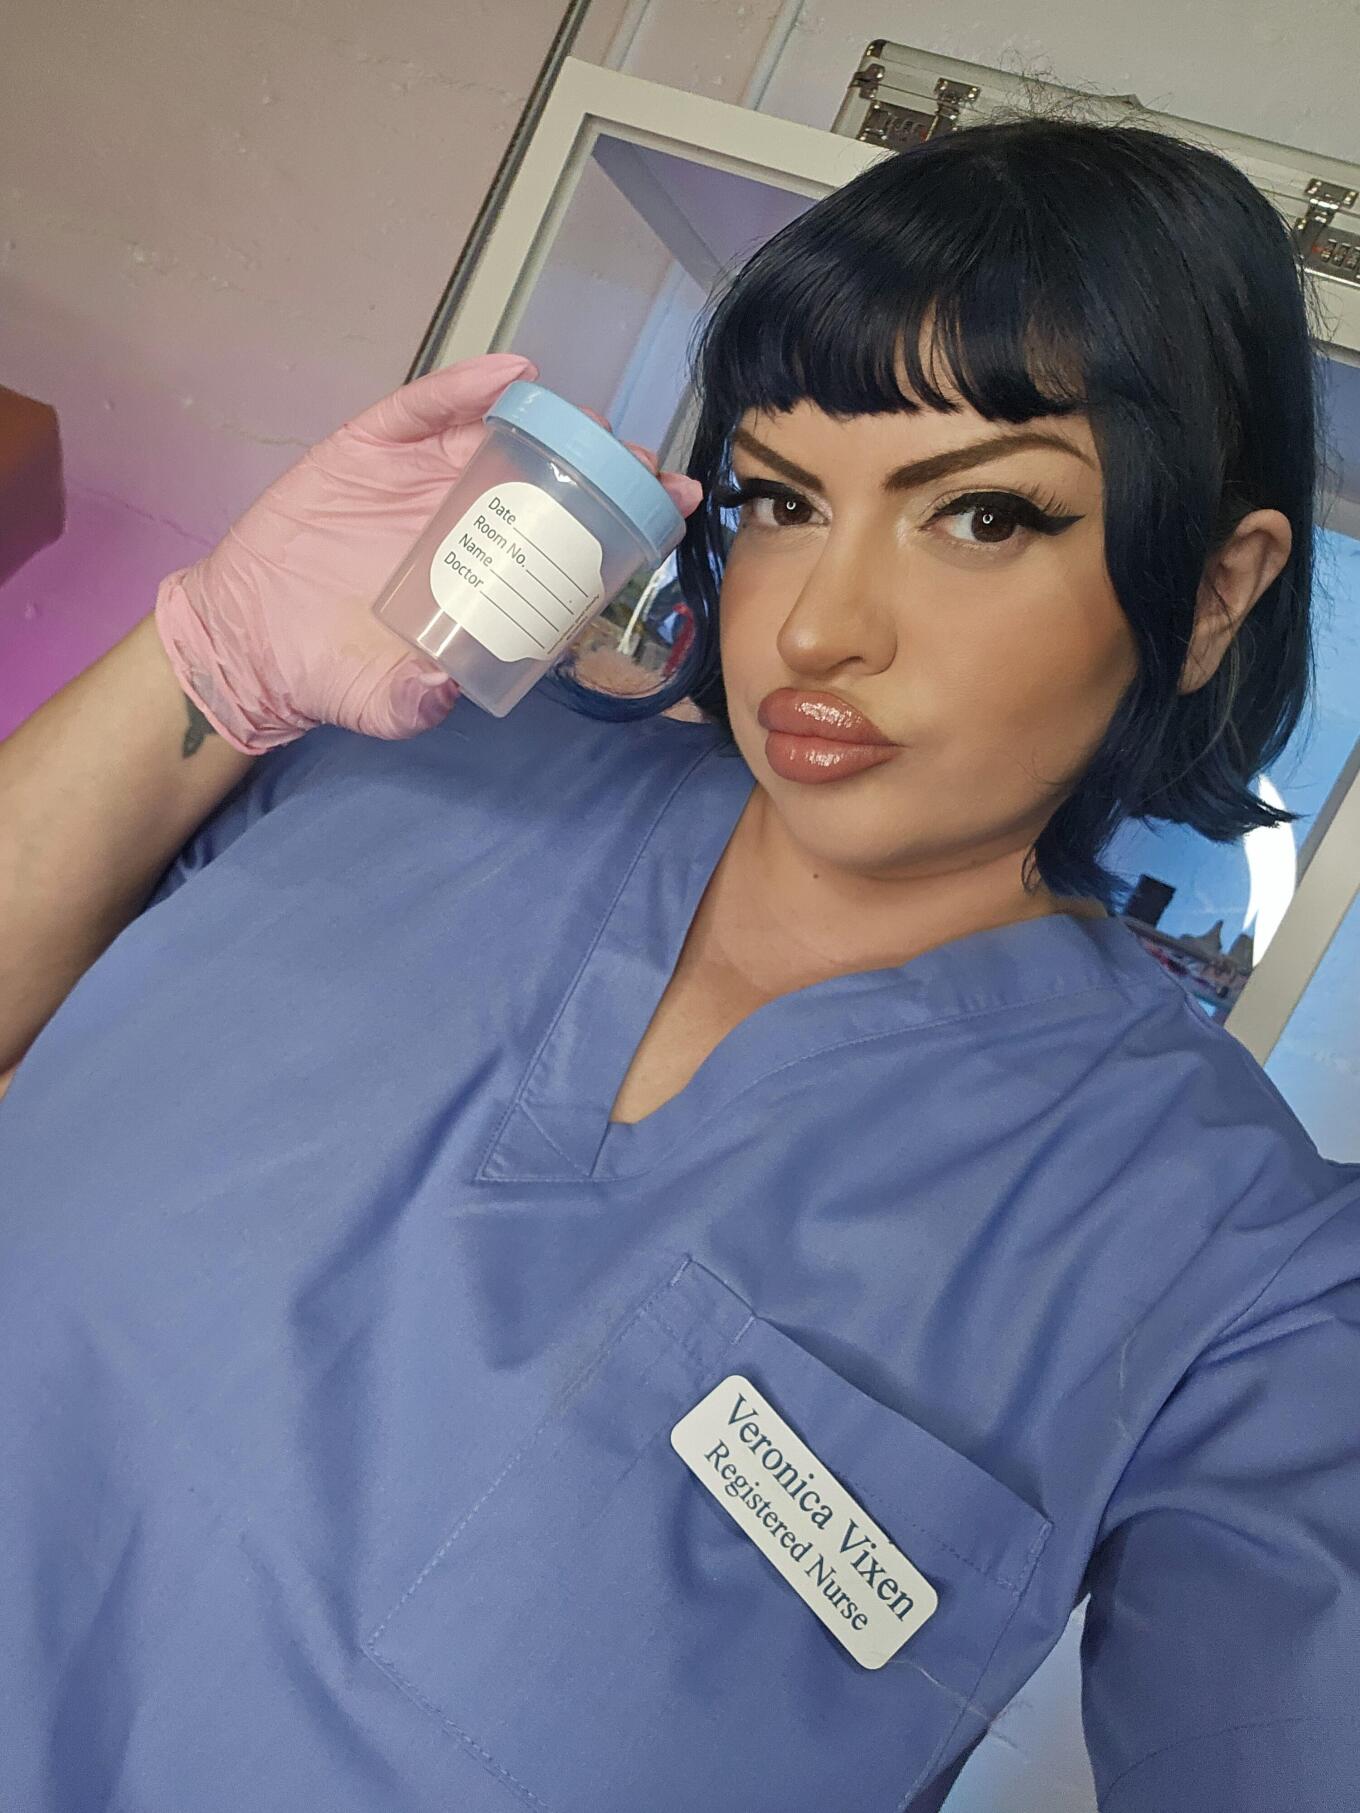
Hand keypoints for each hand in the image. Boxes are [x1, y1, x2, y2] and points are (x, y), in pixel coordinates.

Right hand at [153, 354, 702, 752]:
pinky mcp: (368, 447)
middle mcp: (465, 518)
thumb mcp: (380, 699)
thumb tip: (447, 690)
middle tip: (644, 466)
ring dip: (553, 419)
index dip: (622, 521)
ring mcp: (419, 478)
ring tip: (593, 419)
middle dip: (604, 466)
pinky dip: (461, 386)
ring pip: (497, 431)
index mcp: (484, 575)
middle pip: (551, 477)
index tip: (674, 509)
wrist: (244, 639)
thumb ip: (413, 701)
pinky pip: (422, 408)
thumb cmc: (326, 670)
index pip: (567, 541)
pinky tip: (506, 375)